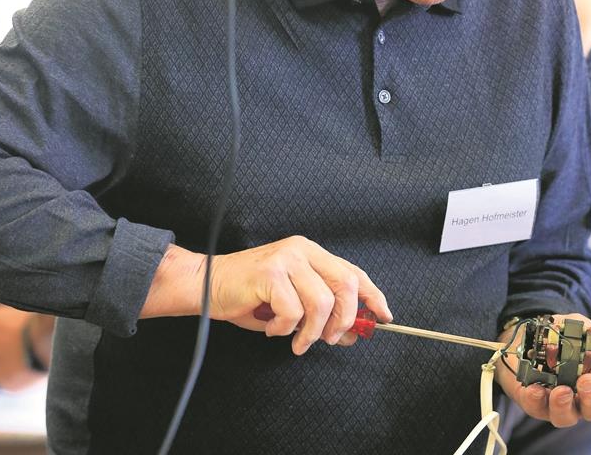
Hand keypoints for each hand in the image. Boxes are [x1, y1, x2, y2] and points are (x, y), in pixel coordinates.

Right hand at [208, 236, 390, 355]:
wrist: (205, 286)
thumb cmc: (248, 296)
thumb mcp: (292, 305)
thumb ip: (322, 315)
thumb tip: (353, 333)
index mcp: (312, 253)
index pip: (353, 272)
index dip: (374, 295)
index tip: (384, 316)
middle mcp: (303, 250)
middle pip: (346, 285)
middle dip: (345, 319)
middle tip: (331, 339)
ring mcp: (286, 259)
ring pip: (321, 303)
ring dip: (310, 332)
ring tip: (294, 339)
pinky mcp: (270, 273)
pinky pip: (293, 311)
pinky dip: (284, 328)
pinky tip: (271, 326)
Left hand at [495, 314, 590, 427]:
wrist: (523, 342)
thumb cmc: (554, 339)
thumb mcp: (569, 327)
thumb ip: (583, 328)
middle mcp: (580, 396)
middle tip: (586, 382)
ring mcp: (558, 403)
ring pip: (566, 416)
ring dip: (565, 404)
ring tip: (561, 390)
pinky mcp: (535, 404)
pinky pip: (537, 408)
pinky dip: (536, 400)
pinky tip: (534, 389)